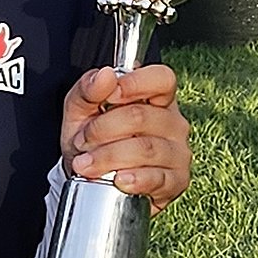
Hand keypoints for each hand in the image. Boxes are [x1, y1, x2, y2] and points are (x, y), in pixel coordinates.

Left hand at [60, 65, 190, 213]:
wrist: (87, 179)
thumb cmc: (91, 138)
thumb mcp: (80, 109)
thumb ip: (88, 89)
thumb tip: (106, 75)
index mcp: (156, 97)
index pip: (162, 78)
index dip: (136, 83)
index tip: (109, 96)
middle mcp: (173, 122)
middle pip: (141, 116)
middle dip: (102, 129)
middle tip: (81, 141)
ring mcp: (178, 153)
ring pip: (146, 149)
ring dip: (108, 157)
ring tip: (86, 164)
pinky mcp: (176, 181)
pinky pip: (158, 178)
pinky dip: (134, 179)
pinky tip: (118, 179)